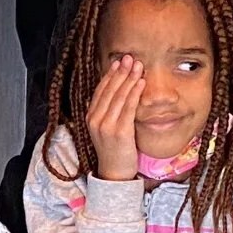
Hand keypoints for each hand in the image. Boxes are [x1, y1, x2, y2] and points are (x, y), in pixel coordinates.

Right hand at [87, 54, 143, 180]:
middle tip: (130, 58)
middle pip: (109, 90)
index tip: (118, 63)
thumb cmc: (114, 151)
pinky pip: (128, 108)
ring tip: (138, 66)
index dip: (110, 75)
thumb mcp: (104, 130)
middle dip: (121, 72)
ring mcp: (106, 125)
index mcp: (91, 117)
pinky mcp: (119, 131)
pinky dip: (135, 93)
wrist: (114, 174)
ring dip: (129, 78)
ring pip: (119, 96)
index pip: (100, 90)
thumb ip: (106, 113)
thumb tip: (111, 96)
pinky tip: (141, 83)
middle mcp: (96, 119)